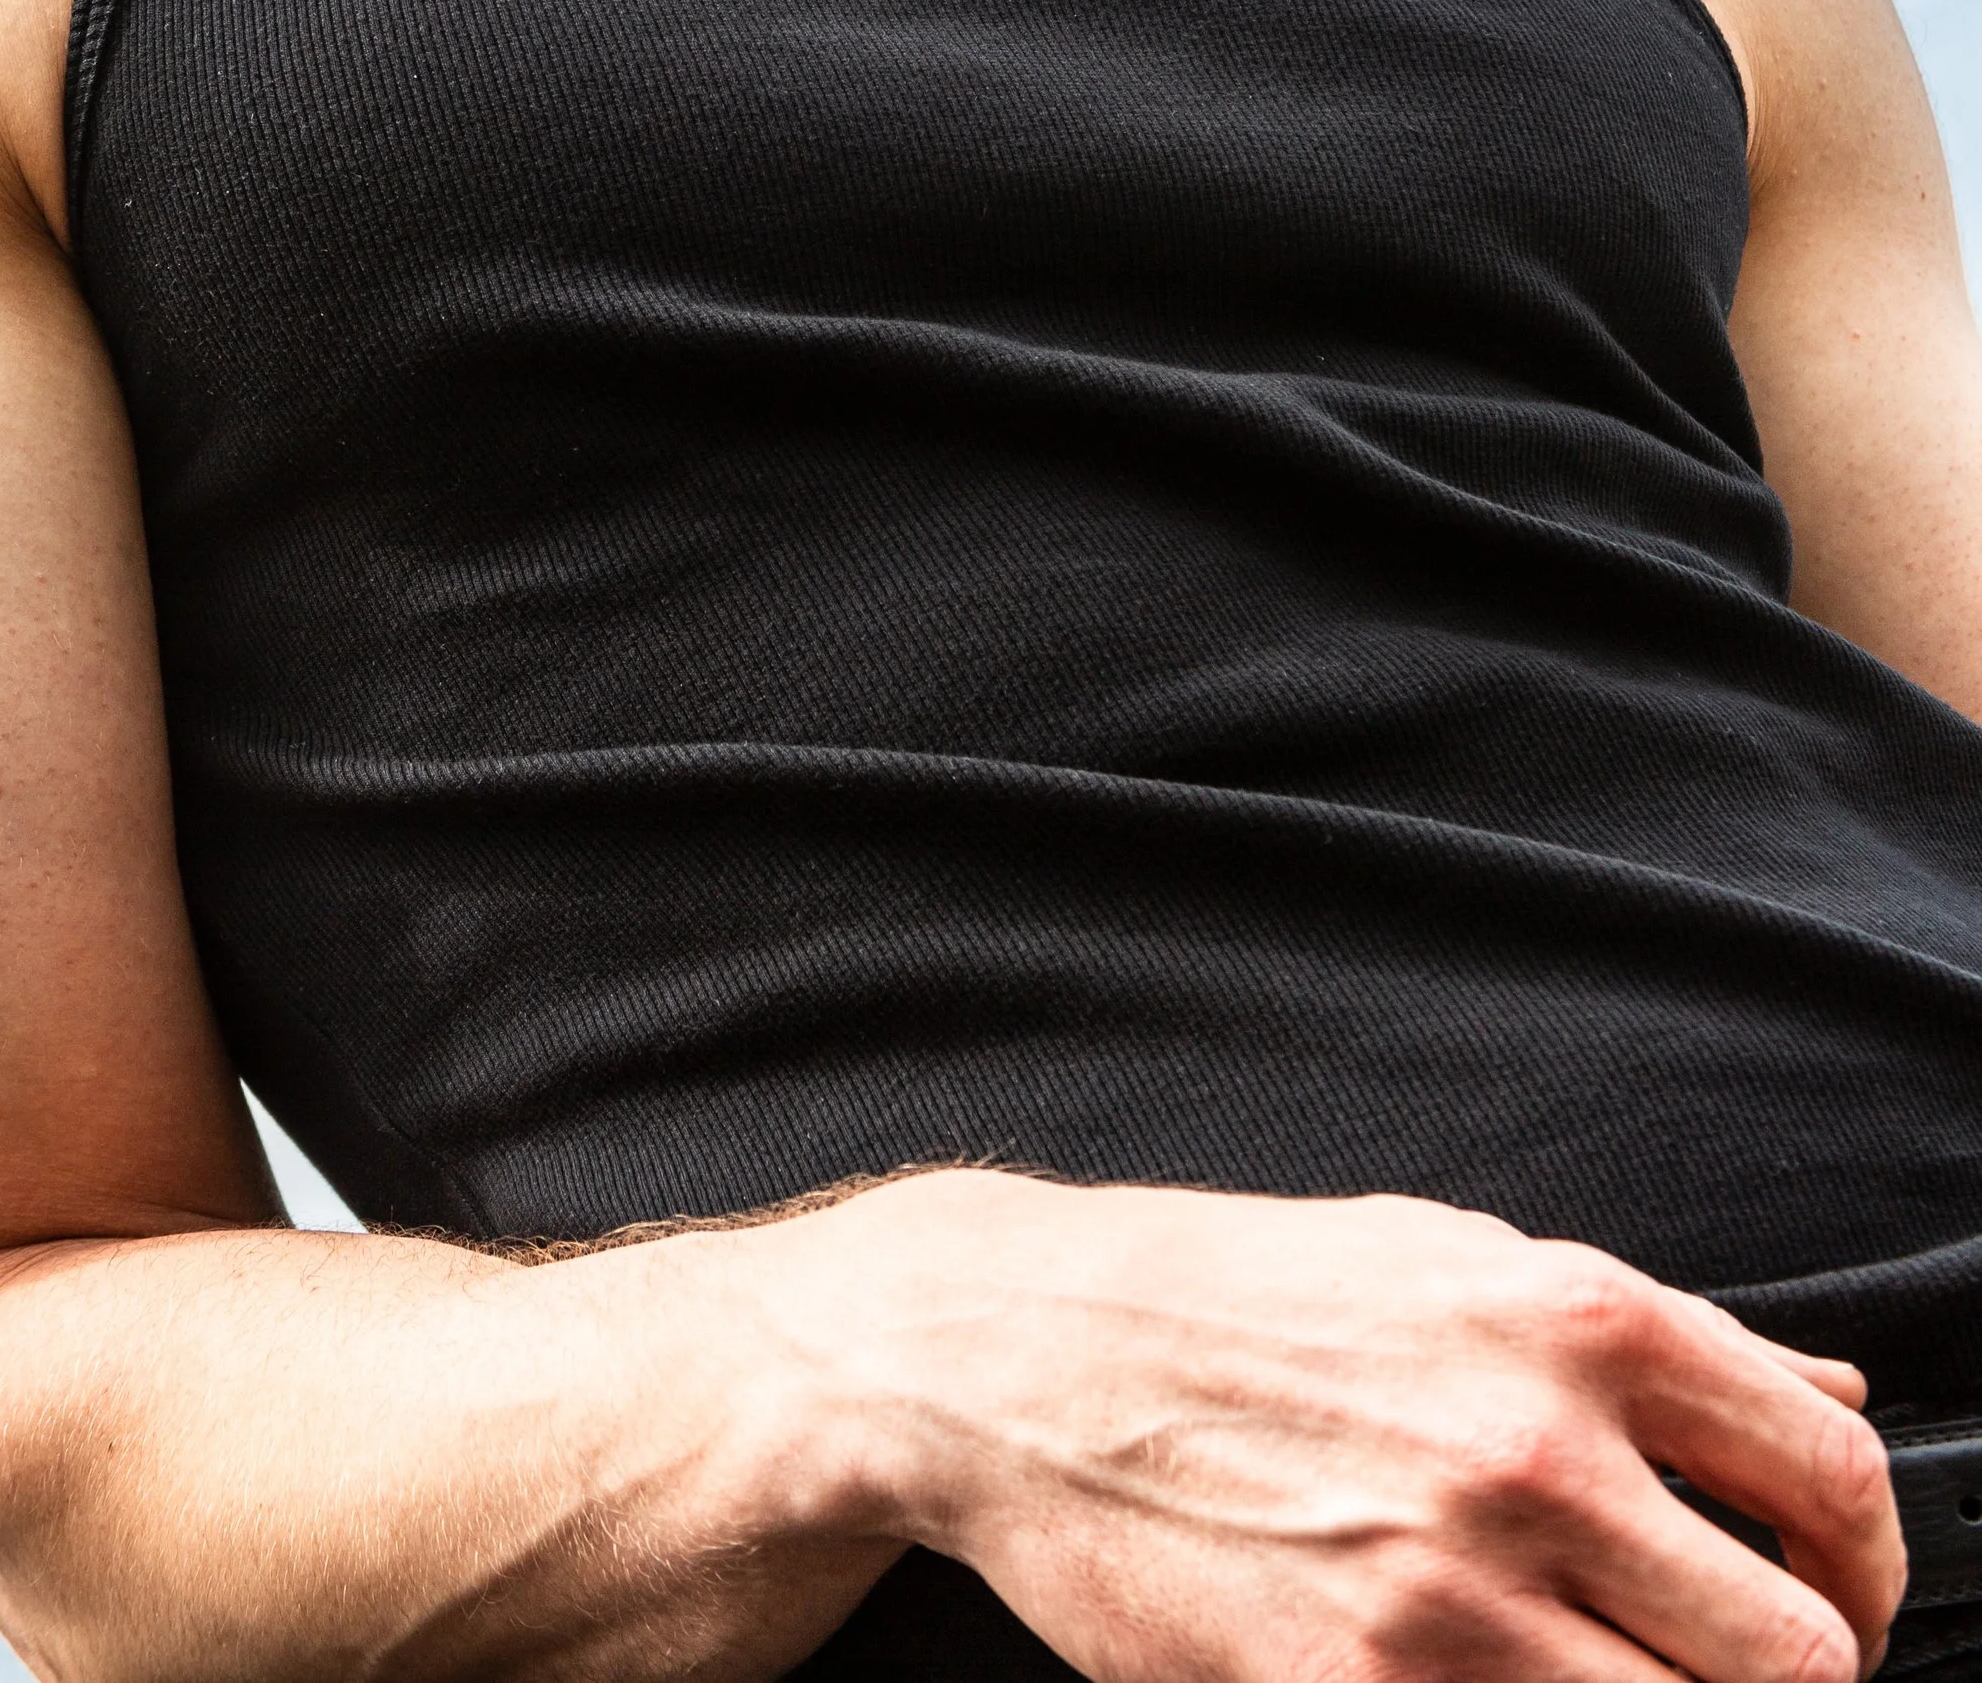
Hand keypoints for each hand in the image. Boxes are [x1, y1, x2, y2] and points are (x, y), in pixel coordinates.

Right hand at [760, 1173, 1902, 1682]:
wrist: (1027, 1353)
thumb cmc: (1243, 1296)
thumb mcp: (1453, 1259)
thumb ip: (1659, 1340)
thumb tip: (1832, 1397)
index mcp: (1572, 1321)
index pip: (1834, 1473)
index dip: (1873, 1563)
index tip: (1842, 1593)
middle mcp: (1532, 1454)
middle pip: (1797, 1655)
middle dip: (1798, 1676)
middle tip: (1739, 1668)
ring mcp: (1448, 1598)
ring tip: (1623, 1677)